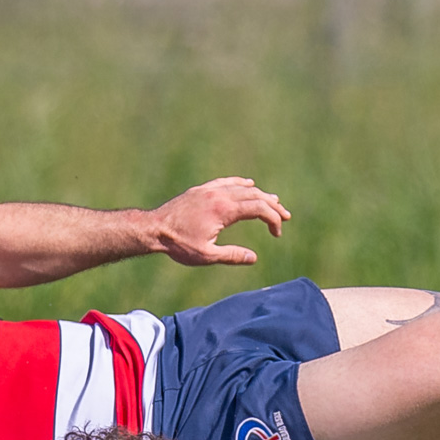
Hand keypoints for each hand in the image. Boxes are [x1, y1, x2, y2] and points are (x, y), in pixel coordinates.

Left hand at [151, 177, 289, 266]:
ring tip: (274, 201)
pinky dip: (241, 183)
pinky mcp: (201, 190)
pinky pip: (226, 182)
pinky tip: (248, 184)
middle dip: (273, 206)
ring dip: (260, 194)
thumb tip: (254, 258)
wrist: (153, 229)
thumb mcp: (206, 256)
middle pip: (255, 195)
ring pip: (242, 187)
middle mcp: (219, 195)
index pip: (259, 208)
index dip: (273, 219)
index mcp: (224, 210)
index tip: (276, 233)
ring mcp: (210, 190)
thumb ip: (232, 256)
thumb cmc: (178, 244)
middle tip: (286, 216)